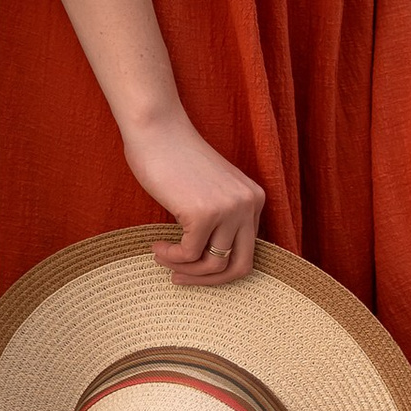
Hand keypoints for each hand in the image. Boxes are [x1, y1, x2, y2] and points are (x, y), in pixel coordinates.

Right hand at [123, 108, 264, 284]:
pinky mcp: (204, 213)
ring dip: (182, 268)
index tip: (191, 271)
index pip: (247, 253)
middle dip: (208, 281)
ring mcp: (229, 209)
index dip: (219, 271)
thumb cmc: (174, 159)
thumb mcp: (210, 191)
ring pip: (212, 266)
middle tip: (179, 278)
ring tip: (161, 256)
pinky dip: (170, 256)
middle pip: (240, 267)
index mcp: (254, 199)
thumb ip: (219, 219)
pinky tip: (156, 246)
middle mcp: (248, 204)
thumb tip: (211, 266)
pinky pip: (189, 255)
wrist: (156, 130)